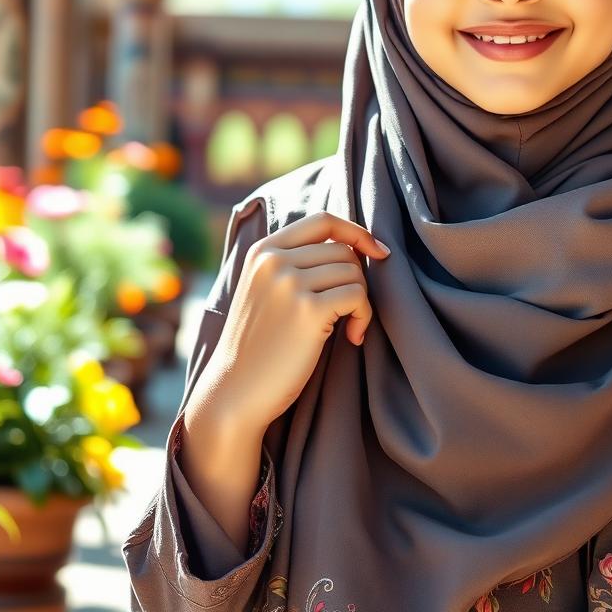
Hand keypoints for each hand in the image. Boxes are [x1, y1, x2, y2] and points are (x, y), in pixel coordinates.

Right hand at [194, 211, 389, 431]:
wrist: (235, 392)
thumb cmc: (260, 345)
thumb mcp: (266, 290)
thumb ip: (296, 262)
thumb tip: (356, 246)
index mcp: (263, 250)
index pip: (323, 220)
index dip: (356, 232)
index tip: (376, 251)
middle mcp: (274, 260)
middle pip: (344, 251)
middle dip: (357, 280)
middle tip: (349, 313)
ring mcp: (290, 283)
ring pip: (354, 273)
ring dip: (361, 303)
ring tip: (348, 328)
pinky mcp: (308, 310)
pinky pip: (358, 297)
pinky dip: (364, 318)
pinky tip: (352, 338)